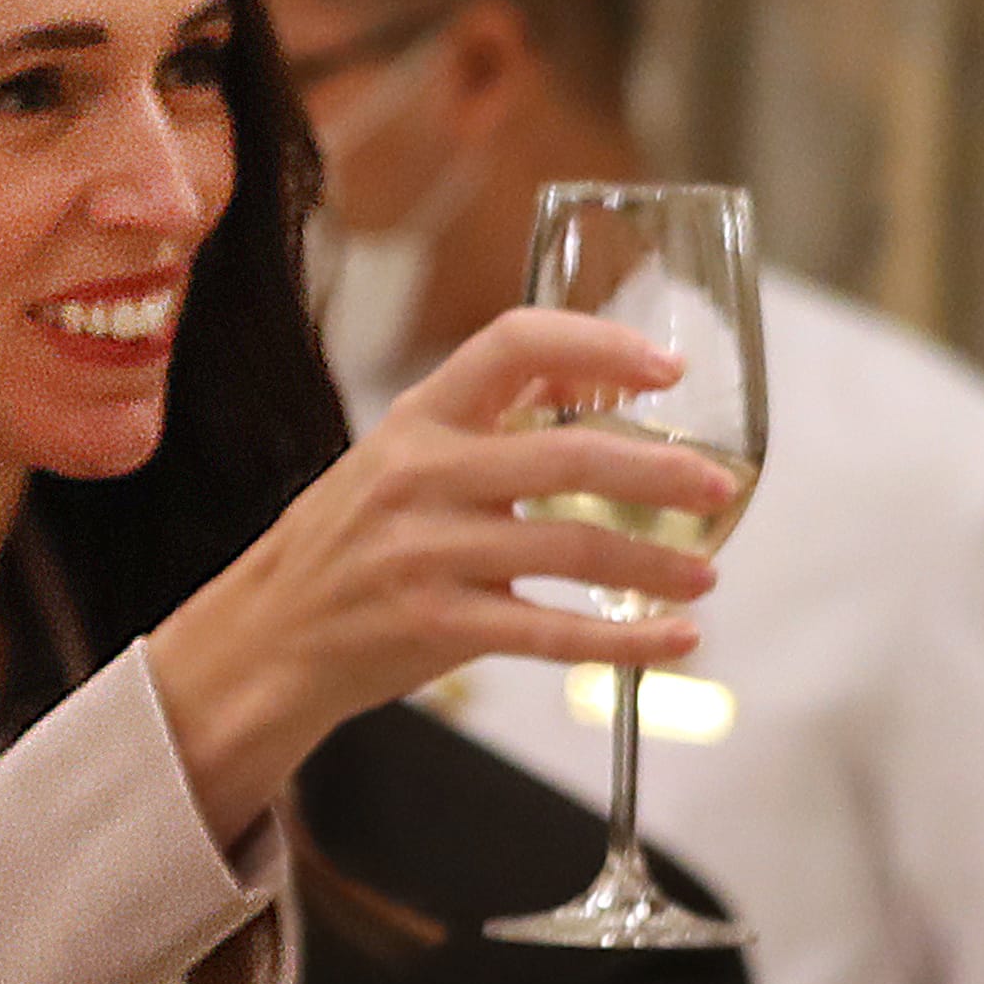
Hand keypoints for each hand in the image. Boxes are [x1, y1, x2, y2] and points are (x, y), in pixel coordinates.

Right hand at [147, 306, 747, 837]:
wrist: (266, 638)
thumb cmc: (351, 542)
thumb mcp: (403, 455)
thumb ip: (490, 417)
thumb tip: (593, 373)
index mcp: (419, 418)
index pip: (512, 344)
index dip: (599, 344)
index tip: (667, 368)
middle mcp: (421, 476)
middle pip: (566, 457)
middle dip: (659, 473)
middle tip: (718, 486)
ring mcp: (427, 554)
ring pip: (572, 551)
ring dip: (655, 565)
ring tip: (708, 575)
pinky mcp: (437, 627)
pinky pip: (552, 635)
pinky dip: (626, 640)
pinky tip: (675, 639)